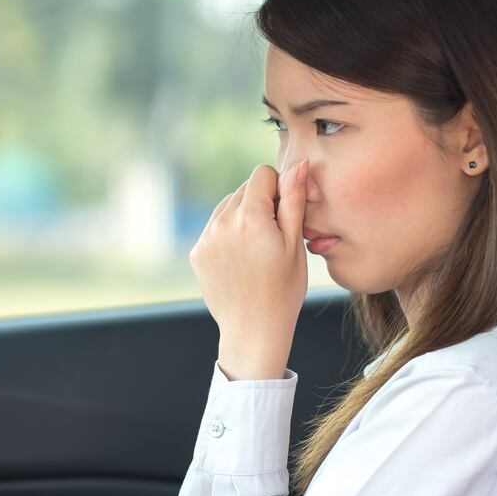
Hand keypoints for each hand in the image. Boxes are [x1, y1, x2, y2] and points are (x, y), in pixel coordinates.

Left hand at [189, 159, 308, 379]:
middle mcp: (222, 222)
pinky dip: (228, 234)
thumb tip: (299, 164)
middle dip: (261, 203)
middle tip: (273, 238)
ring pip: (228, 206)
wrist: (253, 331)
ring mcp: (206, 238)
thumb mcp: (295, 244)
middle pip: (244, 189)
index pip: (262, 174)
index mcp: (250, 217)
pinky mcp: (198, 252)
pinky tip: (242, 260)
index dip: (279, 190)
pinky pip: (215, 227)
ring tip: (257, 250)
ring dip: (243, 217)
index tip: (285, 217)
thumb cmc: (283, 290)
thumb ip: (294, 199)